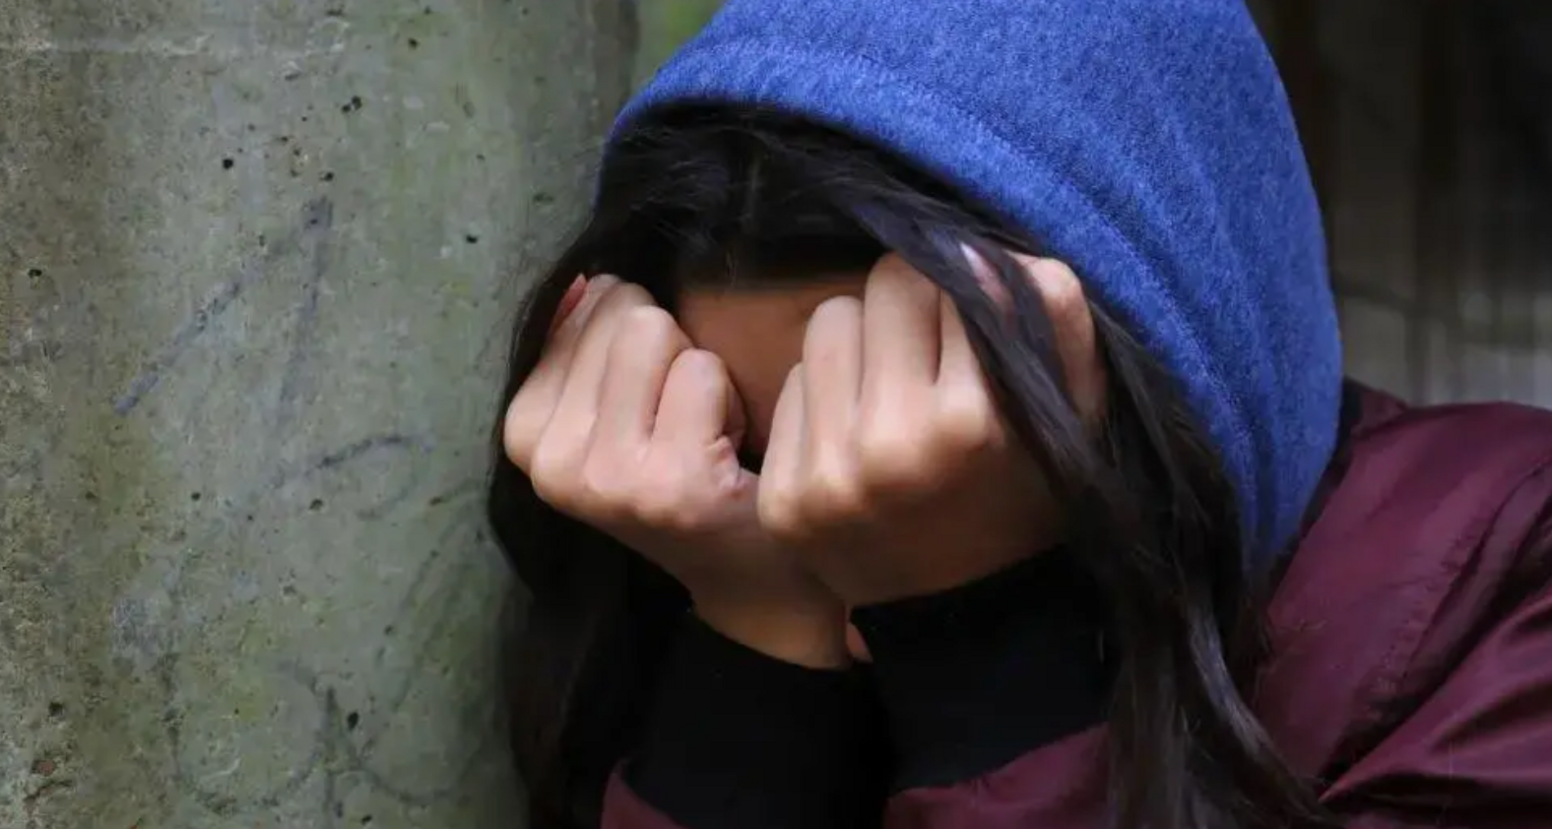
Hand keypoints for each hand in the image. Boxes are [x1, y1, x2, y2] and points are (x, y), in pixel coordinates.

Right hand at [503, 276, 849, 667]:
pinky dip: (730, 400)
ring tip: (702, 435)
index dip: (637, 344)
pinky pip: (702, 371)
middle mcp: (552, 462)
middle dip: (669, 354)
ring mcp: (607, 477)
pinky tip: (725, 455)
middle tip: (682, 423)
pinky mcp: (668, 483)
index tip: (648, 407)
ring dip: (700, 375)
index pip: (586, 305)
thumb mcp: (610, 411)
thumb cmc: (683, 474)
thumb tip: (588, 279)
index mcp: (524, 434)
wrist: (748, 573)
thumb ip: (586, 342)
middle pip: (624, 316)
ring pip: (660, 335)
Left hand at [757, 254, 1104, 607]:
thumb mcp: (1074, 416)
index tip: (977, 330)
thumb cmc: (1031, 499)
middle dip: (913, 308)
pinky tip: (858, 440)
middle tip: (934, 356)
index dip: (968, 293)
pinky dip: (825, 398)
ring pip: (828, 322)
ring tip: (894, 392)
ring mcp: (828, 475)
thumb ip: (1053, 322)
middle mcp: (892, 445)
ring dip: (863, 344)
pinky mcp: (783, 498)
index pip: (949, 276)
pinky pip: (792, 385)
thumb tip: (978, 250)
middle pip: (883, 286)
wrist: (968, 621)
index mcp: (972, 421)